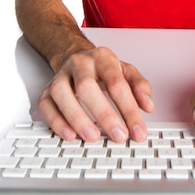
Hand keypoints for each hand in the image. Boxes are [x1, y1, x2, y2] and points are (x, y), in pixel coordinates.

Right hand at [38, 46, 153, 142]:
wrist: (76, 57)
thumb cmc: (103, 69)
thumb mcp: (126, 71)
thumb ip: (140, 87)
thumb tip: (148, 106)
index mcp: (103, 58)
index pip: (117, 83)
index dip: (129, 109)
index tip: (138, 130)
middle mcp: (79, 64)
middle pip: (87, 86)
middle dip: (104, 114)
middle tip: (118, 136)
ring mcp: (60, 76)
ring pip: (62, 94)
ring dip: (77, 118)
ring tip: (93, 137)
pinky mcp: (47, 90)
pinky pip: (46, 105)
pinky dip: (56, 122)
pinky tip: (70, 135)